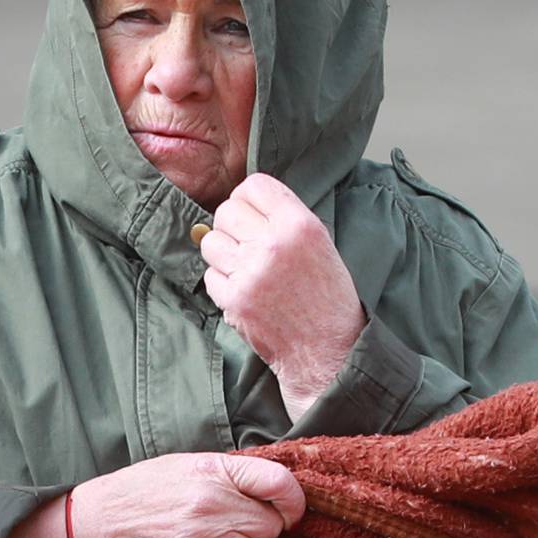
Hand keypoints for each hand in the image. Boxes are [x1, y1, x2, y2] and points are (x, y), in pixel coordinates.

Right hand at [0, 452, 306, 537]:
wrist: (94, 531)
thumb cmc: (137, 495)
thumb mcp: (180, 466)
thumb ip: (226, 474)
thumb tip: (271, 487)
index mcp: (212, 470)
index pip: (280, 482)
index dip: (294, 500)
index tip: (290, 510)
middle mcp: (213, 503)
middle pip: (270, 525)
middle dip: (257, 529)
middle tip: (230, 527)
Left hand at [197, 173, 365, 415]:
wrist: (328, 351)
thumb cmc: (328, 298)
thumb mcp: (321, 244)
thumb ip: (286, 219)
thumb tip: (249, 203)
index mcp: (299, 224)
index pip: (254, 185)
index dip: (248, 197)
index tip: (251, 211)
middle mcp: (273, 244)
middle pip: (226, 210)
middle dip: (232, 225)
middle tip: (245, 243)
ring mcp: (250, 273)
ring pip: (211, 241)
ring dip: (222, 252)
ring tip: (243, 267)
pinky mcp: (234, 300)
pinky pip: (210, 275)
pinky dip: (222, 282)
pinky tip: (244, 290)